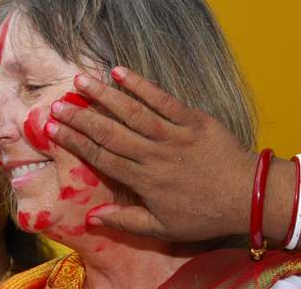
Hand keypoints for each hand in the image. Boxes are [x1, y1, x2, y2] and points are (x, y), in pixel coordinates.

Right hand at [45, 67, 257, 240]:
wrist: (248, 196)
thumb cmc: (204, 214)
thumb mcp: (164, 228)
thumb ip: (126, 221)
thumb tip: (92, 218)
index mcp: (144, 180)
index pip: (101, 157)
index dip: (74, 141)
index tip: (52, 128)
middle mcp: (153, 155)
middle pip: (109, 132)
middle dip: (80, 117)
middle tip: (56, 103)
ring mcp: (173, 134)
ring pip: (132, 112)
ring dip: (104, 96)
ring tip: (80, 81)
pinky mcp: (193, 120)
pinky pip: (164, 100)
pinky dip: (142, 85)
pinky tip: (121, 72)